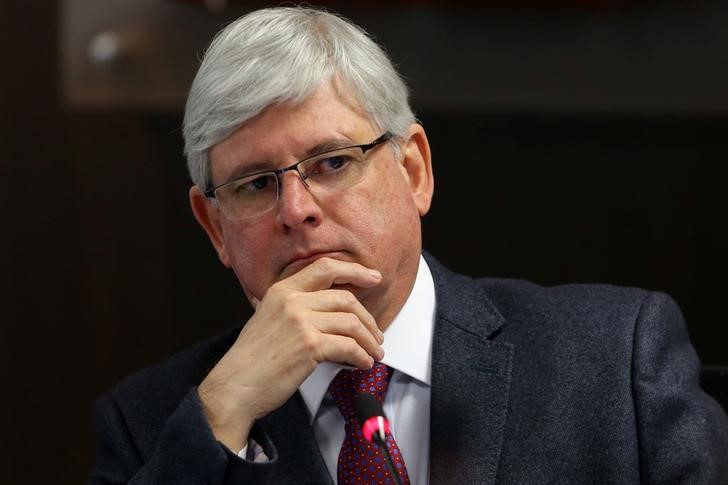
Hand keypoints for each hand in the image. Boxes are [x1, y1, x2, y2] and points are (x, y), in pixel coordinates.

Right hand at [197, 257, 384, 450]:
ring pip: (351, 323)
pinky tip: (362, 363)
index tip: (373, 277)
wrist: (236, 385)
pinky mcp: (310, 345)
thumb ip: (295, 307)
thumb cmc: (253, 359)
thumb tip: (331, 310)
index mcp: (282, 290)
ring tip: (373, 352)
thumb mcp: (269, 318)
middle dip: (368, 318)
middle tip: (376, 334)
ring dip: (369, 341)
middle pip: (346, 299)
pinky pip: (348, 346)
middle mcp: (292, 300)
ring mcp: (301, 322)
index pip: (325, 268)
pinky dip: (361, 356)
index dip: (354, 270)